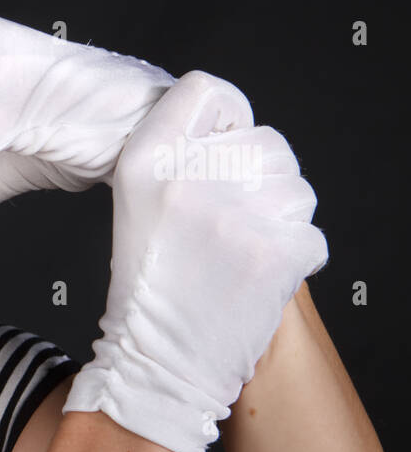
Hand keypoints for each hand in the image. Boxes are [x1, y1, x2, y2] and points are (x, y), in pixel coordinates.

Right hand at [62, 70, 328, 451]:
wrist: (157, 360)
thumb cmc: (152, 287)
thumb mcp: (139, 204)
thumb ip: (181, 156)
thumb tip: (235, 126)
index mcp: (145, 161)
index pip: (207, 91)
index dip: (223, 120)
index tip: (217, 152)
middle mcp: (186, 179)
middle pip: (265, 140)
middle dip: (259, 180)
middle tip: (224, 227)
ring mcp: (233, 214)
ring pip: (296, 187)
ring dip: (280, 221)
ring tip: (237, 255)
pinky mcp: (273, 251)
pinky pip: (312, 236)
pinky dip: (294, 261)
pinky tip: (254, 278)